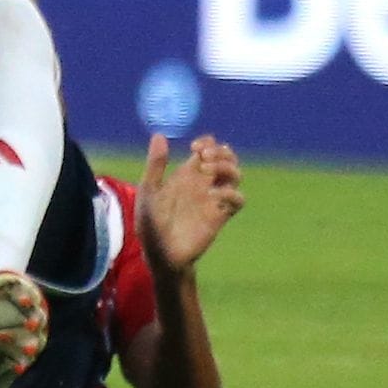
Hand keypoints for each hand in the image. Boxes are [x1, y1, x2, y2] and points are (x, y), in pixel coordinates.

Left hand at [137, 132, 244, 278]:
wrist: (159, 252)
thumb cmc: (150, 223)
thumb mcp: (149, 189)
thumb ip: (156, 164)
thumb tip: (159, 135)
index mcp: (186, 175)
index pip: (207, 150)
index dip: (207, 143)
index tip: (196, 147)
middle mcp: (203, 184)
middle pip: (226, 159)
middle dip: (221, 152)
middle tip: (204, 156)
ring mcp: (213, 199)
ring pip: (235, 175)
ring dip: (228, 167)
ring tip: (208, 170)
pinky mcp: (220, 216)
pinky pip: (237, 199)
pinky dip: (231, 193)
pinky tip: (214, 194)